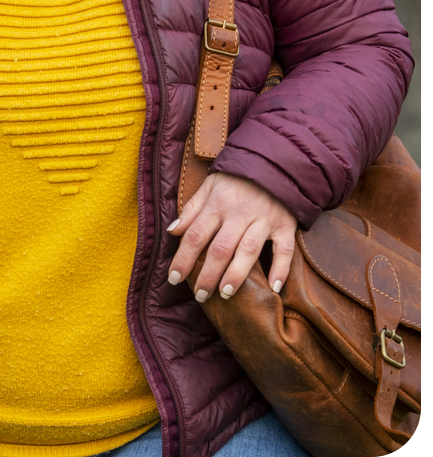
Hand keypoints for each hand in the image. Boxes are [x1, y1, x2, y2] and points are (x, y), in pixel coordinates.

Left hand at [167, 172, 296, 301]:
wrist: (274, 162)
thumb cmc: (236, 179)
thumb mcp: (209, 187)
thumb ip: (191, 210)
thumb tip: (172, 231)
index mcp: (217, 204)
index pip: (196, 235)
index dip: (183, 258)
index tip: (173, 278)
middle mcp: (239, 213)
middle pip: (221, 248)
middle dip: (208, 274)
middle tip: (200, 295)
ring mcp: (264, 219)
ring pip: (249, 251)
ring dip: (237, 275)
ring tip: (226, 294)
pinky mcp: (286, 224)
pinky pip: (285, 250)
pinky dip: (281, 269)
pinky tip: (273, 288)